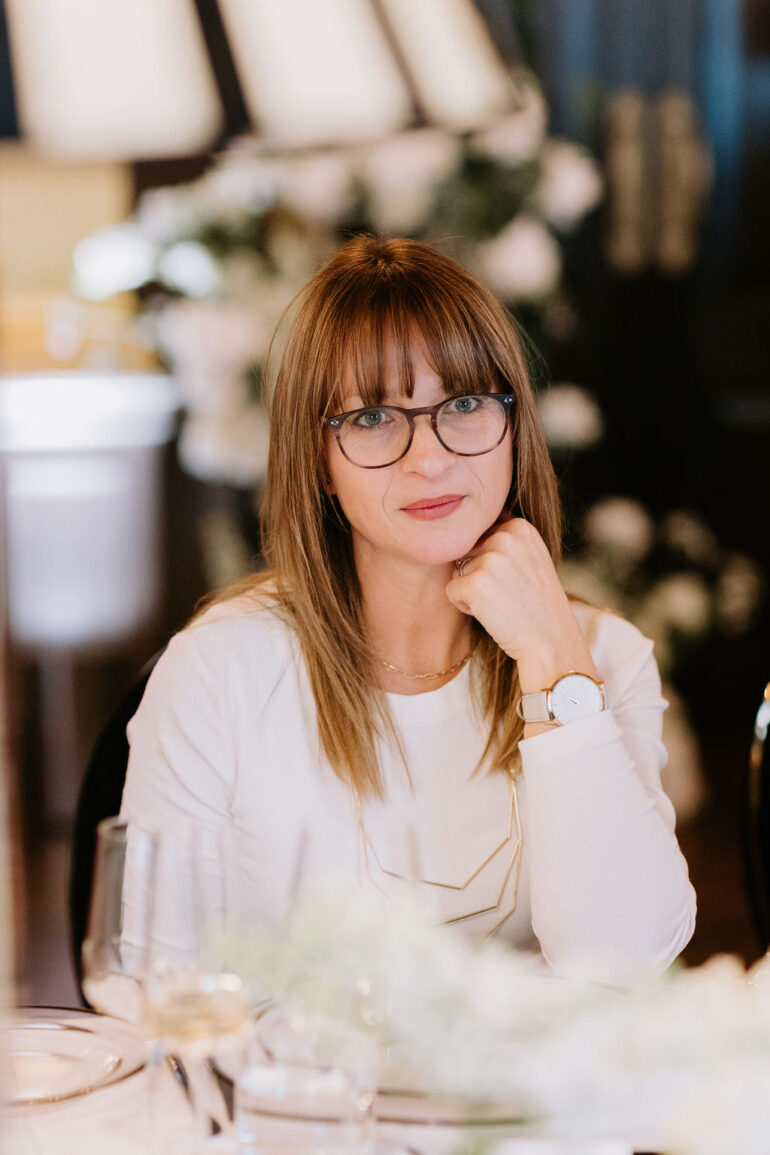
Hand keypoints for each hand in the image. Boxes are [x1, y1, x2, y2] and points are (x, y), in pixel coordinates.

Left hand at [446, 518, 597, 692]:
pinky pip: (451, 591)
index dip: (491, 561)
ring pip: (457, 571)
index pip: (481, 535)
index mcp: (520, 526)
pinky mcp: (475, 583)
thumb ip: (504, 539)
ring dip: (471, 590)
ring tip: (501, 603)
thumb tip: (464, 530)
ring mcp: (490, 559)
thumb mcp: (530, 558)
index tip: (515, 578)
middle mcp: (505, 536)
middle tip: (507, 594)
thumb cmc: (537, 605)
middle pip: (467, 551)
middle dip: (478, 574)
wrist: (550, 641)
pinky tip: (491, 614)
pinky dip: (464, 606)